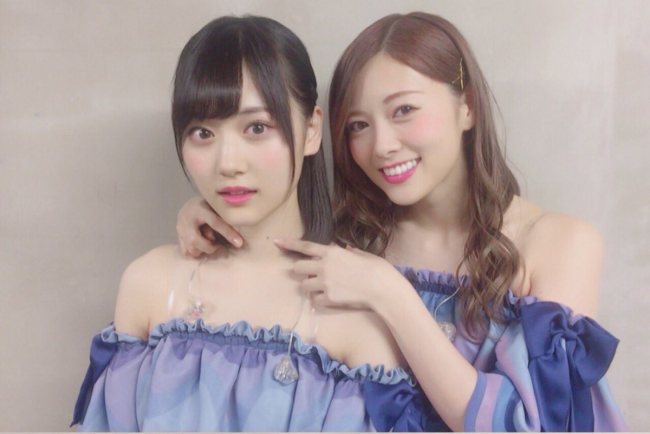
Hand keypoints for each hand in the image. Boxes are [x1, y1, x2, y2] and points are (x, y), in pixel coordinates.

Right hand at [176, 197, 242, 256]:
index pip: (215, 222)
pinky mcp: (178, 237)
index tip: (239, 243)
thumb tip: (240, 230)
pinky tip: (202, 247)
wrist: (191, 206)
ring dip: (202, 250)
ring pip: (190, 248)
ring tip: (210, 243)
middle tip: (218, 245)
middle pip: (195, 240)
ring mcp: (180, 228)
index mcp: (200, 208)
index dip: (228, 234)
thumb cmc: (209, 207)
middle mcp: (187, 218)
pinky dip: (196, 252)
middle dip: (209, 247)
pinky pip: (186, 252)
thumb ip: (225, 217)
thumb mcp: (217, 207)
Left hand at [274, 238, 410, 311]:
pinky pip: (315, 300)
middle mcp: (324, 266)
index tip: (276, 241)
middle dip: (302, 271)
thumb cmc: (377, 269)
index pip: (305, 246)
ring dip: (310, 286)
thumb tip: (345, 250)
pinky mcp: (328, 298)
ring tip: (324, 288)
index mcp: (332, 252)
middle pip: (298, 268)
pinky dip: (320, 299)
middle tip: (311, 275)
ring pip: (304, 285)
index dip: (289, 244)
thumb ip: (350, 252)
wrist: (383, 289)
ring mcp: (324, 283)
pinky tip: (332, 298)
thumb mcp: (363, 254)